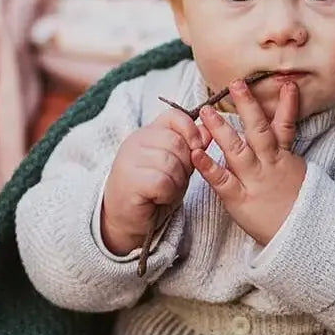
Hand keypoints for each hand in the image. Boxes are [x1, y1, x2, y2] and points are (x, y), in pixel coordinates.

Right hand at [102, 109, 209, 254]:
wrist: (126, 218)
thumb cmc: (154, 190)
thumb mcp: (178, 165)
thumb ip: (191, 147)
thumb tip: (208, 130)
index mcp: (148, 133)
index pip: (174, 116)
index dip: (191, 131)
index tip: (196, 150)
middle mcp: (136, 141)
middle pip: (177, 143)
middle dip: (186, 165)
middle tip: (175, 179)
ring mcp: (129, 160)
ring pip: (171, 163)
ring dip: (177, 182)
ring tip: (166, 190)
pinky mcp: (129, 181)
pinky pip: (162, 182)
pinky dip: (167, 194)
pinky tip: (158, 198)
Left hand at [193, 79, 305, 245]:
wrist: (300, 236)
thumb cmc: (298, 207)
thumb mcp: (299, 175)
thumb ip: (287, 154)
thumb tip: (281, 134)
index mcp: (284, 158)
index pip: (285, 126)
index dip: (286, 105)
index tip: (286, 84)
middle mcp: (268, 165)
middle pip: (258, 131)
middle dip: (247, 106)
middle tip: (236, 84)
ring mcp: (254, 181)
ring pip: (237, 150)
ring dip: (221, 129)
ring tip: (207, 111)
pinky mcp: (239, 199)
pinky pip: (222, 181)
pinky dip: (208, 166)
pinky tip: (195, 153)